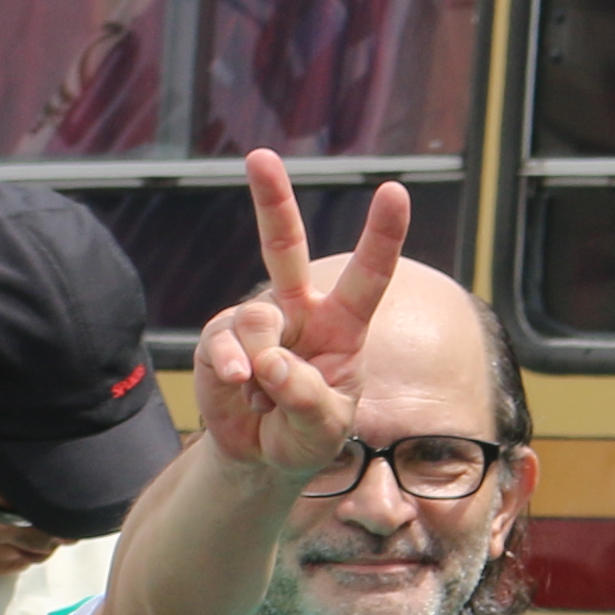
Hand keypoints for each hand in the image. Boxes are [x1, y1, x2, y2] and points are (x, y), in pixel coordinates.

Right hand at [187, 151, 413, 482]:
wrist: (261, 458)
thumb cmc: (307, 433)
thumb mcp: (326, 427)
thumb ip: (308, 397)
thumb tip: (268, 362)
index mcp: (342, 325)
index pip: (367, 276)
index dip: (381, 235)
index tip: (394, 190)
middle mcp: (299, 312)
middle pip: (284, 246)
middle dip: (272, 200)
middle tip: (260, 156)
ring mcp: (256, 322)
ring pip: (256, 319)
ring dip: (263, 365)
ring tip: (265, 396)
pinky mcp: (220, 341)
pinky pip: (223, 345)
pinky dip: (233, 371)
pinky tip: (241, 389)